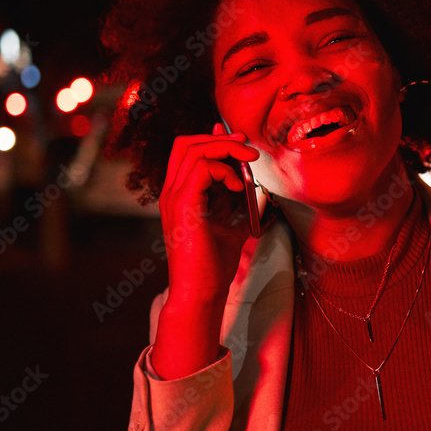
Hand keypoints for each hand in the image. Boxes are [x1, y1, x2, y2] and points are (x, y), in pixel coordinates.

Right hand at [159, 123, 259, 306]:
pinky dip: (225, 170)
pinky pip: (202, 168)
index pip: (186, 152)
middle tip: (246, 144)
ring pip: (194, 150)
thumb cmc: (212, 267)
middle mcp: (171, 193)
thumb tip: (258, 193)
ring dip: (226, 150)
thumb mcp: (232, 228)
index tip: (238, 141)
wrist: (200, 293)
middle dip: (219, 137)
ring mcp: (174, 197)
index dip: (212, 139)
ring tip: (249, 163)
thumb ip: (240, 208)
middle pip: (186, 143)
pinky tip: (238, 187)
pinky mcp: (184, 205)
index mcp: (178, 196)